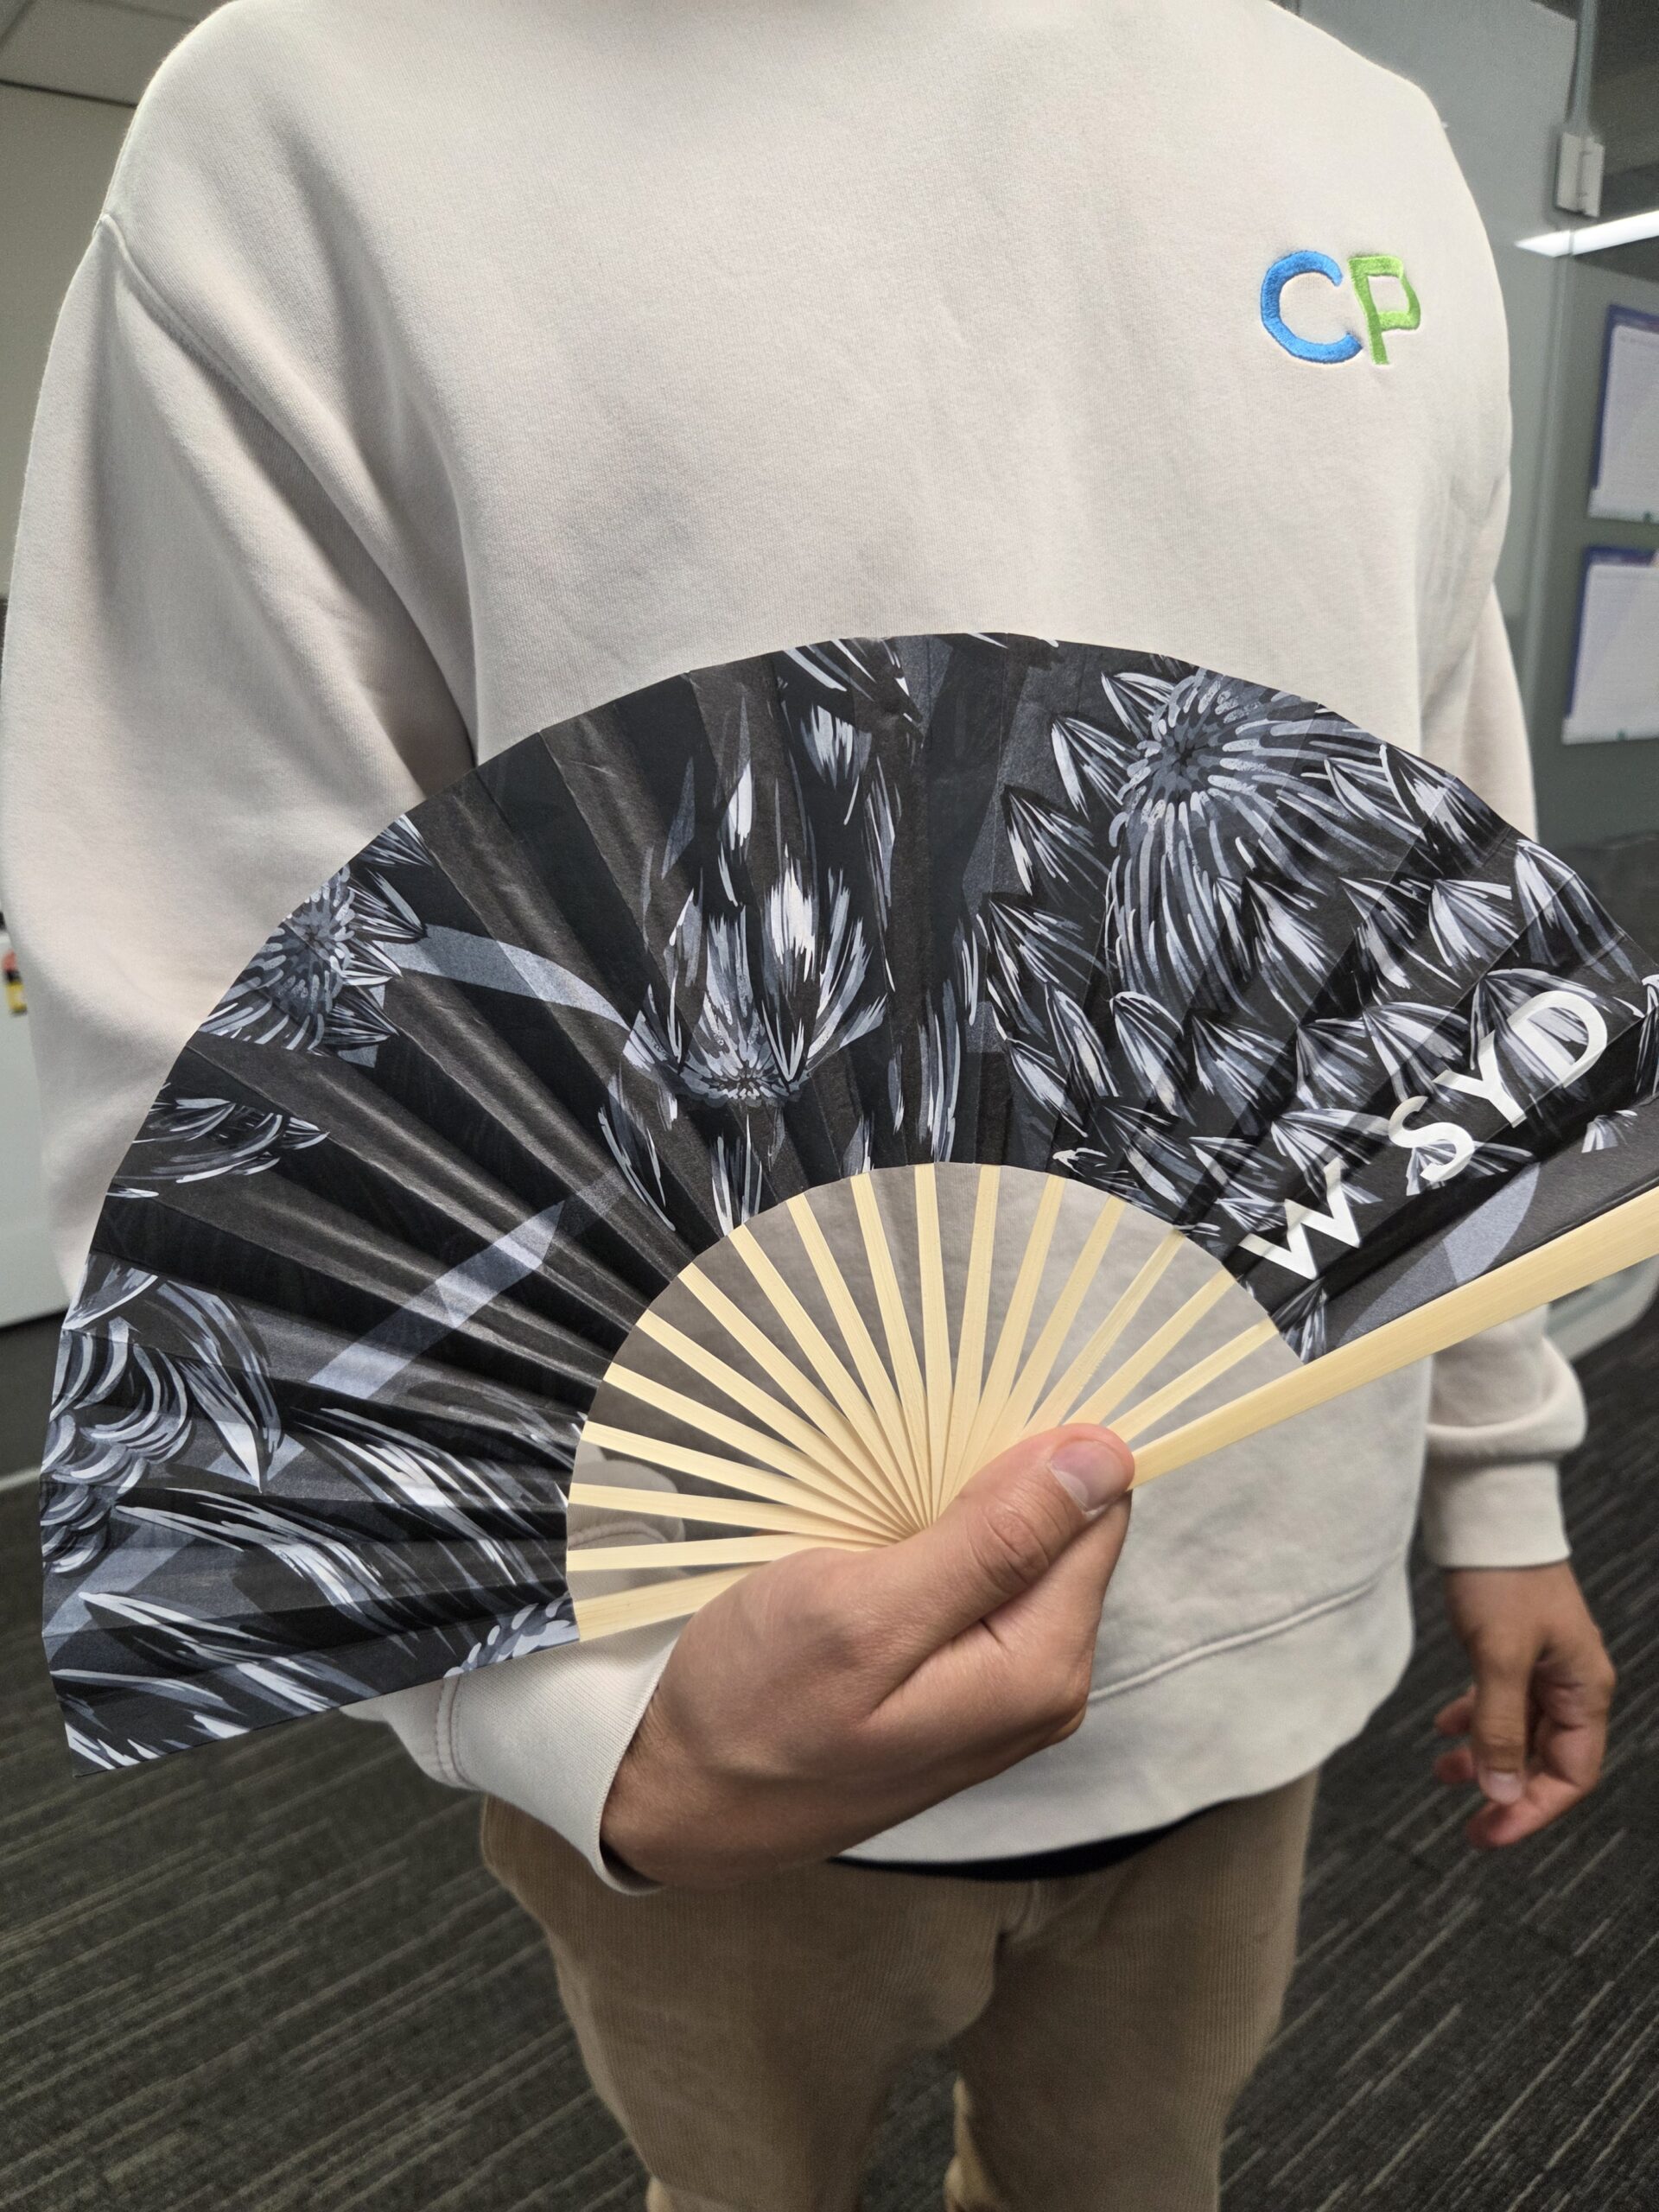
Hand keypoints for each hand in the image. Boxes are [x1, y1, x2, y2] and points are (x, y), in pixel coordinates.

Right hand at [600, 1424, 1133, 1886]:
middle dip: (999, 1480)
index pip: (1099, 1513)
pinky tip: (880, 1547)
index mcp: (1040, 1668)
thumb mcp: (864, 1612)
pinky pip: (984, 1586)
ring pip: (1023, 1553)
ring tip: (877, 1512)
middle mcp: (1046, 1686)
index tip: (958, 1428)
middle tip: (899, 1472)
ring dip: (962, 1510)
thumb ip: (994, 1540)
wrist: (683, 1796)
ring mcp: (1006, 1692)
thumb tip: (1105, 1462)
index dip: (1041, 1451)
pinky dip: (939, 1546)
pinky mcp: (965, 1686)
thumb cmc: (756, 1708)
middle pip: (1067, 1533)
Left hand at [1435, 1564, 1615, 1848]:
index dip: (1532, 1809)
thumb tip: (1500, 1792)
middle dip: (1507, 1789)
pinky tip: (1444, 1729)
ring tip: (1444, 1773)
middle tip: (1467, 1823)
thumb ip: (1499, 1726)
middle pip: (1546, 1758)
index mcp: (1584, 1690)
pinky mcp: (1513, 1648)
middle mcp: (1570, 1682)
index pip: (1570, 1774)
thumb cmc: (1503, 1579)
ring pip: (1519, 1731)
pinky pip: (1501, 1701)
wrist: (1487, 1514)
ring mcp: (1542, 1665)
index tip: (1489, 1833)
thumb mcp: (1498, 1657)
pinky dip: (1475, 1719)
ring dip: (1486, 1757)